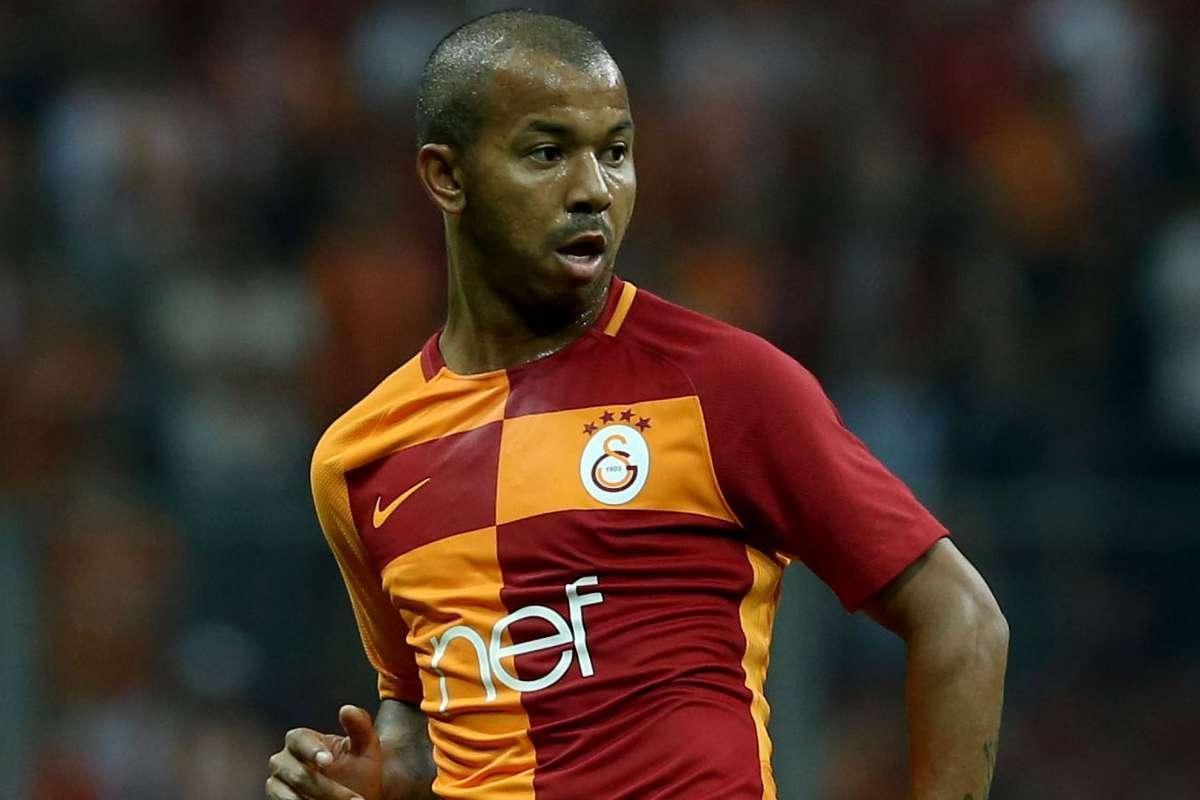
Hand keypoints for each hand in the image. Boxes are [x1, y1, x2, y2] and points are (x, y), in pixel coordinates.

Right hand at [266, 705, 384, 799]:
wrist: (356, 797)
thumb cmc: (359, 771)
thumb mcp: (366, 748)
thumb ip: (360, 726)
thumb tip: (346, 709)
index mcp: (301, 740)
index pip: (299, 740)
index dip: (312, 750)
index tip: (329, 762)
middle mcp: (282, 761)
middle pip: (299, 775)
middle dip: (328, 789)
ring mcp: (276, 784)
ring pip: (292, 796)